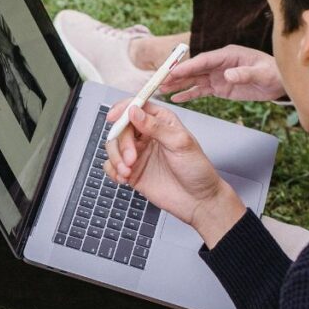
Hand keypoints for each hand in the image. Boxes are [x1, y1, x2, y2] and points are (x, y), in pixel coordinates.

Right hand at [104, 100, 245, 247]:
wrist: (198, 201)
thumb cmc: (196, 170)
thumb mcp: (180, 143)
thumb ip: (156, 127)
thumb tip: (134, 111)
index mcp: (161, 122)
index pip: (137, 107)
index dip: (123, 109)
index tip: (113, 118)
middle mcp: (147, 135)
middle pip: (121, 129)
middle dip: (122, 144)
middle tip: (131, 159)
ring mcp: (137, 153)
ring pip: (113, 147)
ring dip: (115, 158)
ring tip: (127, 172)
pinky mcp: (131, 171)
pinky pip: (111, 166)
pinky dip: (113, 171)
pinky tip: (124, 178)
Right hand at [159, 45, 285, 102]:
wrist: (279, 83)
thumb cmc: (273, 74)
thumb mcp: (262, 74)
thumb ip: (245, 74)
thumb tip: (228, 75)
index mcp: (227, 55)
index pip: (202, 60)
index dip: (186, 66)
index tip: (172, 72)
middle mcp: (218, 64)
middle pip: (193, 69)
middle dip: (176, 75)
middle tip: (159, 82)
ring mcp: (217, 75)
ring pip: (193, 80)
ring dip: (178, 84)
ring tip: (162, 90)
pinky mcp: (218, 87)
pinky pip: (200, 90)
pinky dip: (188, 94)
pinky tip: (176, 98)